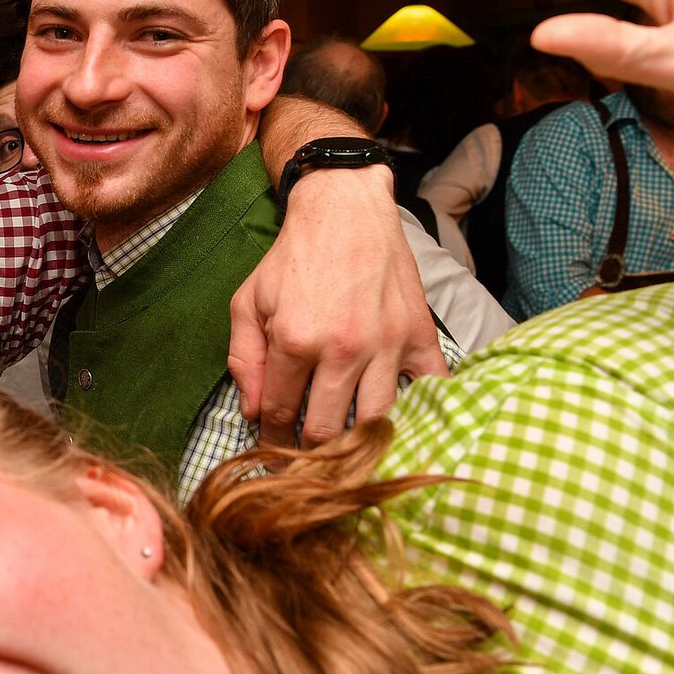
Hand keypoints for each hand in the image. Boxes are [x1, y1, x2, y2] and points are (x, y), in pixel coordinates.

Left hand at [229, 170, 447, 445]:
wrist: (346, 208)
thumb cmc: (292, 256)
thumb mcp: (248, 301)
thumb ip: (243, 358)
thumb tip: (251, 412)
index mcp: (294, 339)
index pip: (278, 413)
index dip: (271, 440)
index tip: (272, 454)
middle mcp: (342, 347)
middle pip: (326, 430)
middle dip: (310, 455)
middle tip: (305, 464)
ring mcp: (386, 344)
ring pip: (375, 421)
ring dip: (358, 444)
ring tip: (345, 452)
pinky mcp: (418, 334)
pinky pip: (430, 388)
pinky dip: (421, 412)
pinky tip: (405, 426)